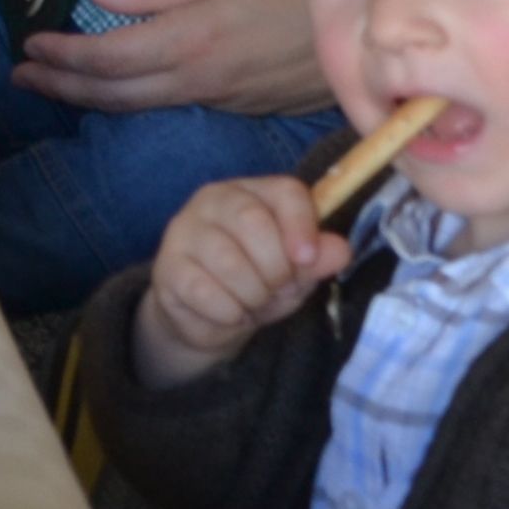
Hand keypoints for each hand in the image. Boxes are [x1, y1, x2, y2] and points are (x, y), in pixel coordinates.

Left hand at [11, 0, 328, 117]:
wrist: (363, 32)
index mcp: (189, 41)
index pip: (107, 59)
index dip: (63, 56)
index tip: (30, 45)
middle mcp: (196, 80)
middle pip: (113, 94)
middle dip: (61, 87)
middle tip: (20, 77)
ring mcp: (216, 99)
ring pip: (138, 106)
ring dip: (89, 98)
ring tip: (52, 86)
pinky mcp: (235, 107)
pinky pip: (168, 106)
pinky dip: (129, 100)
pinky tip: (113, 89)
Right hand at [131, 175, 342, 389]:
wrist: (209, 316)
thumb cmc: (257, 282)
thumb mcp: (295, 272)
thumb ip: (317, 259)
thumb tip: (341, 250)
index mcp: (252, 193)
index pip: (285, 192)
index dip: (302, 225)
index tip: (307, 259)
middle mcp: (213, 200)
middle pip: (254, 223)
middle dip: (276, 270)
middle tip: (276, 288)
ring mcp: (184, 230)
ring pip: (229, 263)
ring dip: (252, 296)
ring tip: (250, 301)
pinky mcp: (167, 266)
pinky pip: (206, 292)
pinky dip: (228, 313)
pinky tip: (227, 311)